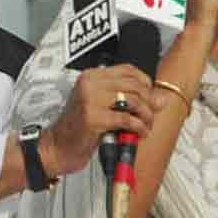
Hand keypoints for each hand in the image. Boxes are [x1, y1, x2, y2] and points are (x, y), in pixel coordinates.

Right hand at [41, 64, 163, 175]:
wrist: (57, 147)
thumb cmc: (78, 129)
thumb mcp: (103, 108)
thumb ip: (130, 100)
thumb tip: (161, 99)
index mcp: (91, 76)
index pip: (127, 69)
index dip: (144, 82)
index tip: (150, 95)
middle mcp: (90, 84)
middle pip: (133, 85)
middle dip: (148, 101)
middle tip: (151, 115)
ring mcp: (90, 100)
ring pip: (133, 101)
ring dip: (146, 116)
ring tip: (146, 126)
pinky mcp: (93, 118)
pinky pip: (127, 119)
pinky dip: (138, 127)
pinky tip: (139, 133)